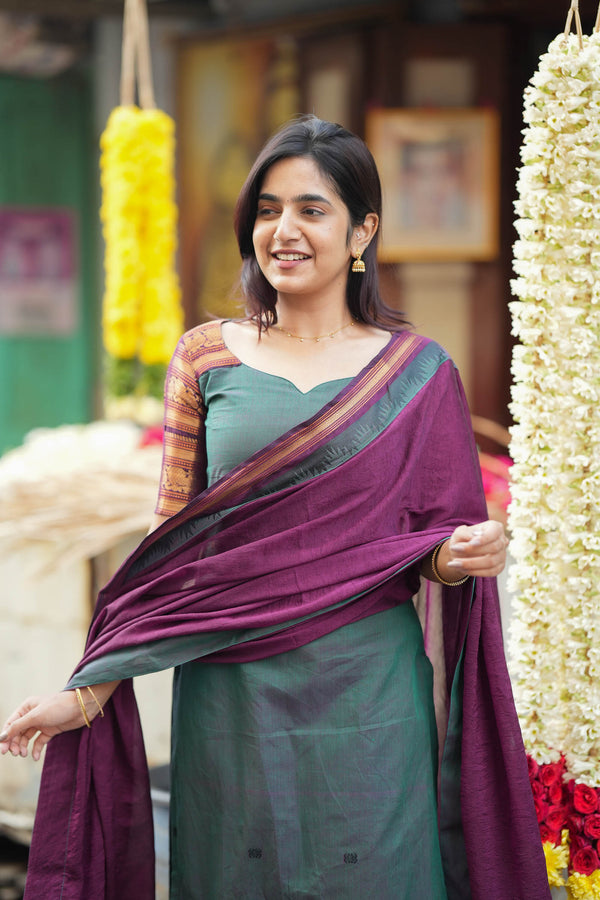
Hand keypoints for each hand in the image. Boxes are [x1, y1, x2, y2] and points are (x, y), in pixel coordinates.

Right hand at [0, 681, 118, 761]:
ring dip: (24, 747)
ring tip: (24, 754)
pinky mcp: (51, 730)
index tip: (3, 750)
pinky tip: (36, 757)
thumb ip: (19, 726)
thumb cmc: (59, 707)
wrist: (82, 707)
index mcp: (27, 707)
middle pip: (18, 732)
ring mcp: (42, 722)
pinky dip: (36, 749)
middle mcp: (33, 714)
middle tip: (16, 754)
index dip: (5, 736)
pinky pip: (39, 742)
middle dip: (15, 743)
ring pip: (27, 738)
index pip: (11, 723)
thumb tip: (2, 736)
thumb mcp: (36, 716)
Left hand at [441, 519, 507, 579]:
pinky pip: (491, 572)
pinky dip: (475, 572)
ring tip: (454, 563)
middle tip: (454, 551)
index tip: (472, 543)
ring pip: (491, 562)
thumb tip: (475, 537)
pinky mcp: (499, 567)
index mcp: (495, 527)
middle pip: (493, 548)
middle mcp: (502, 540)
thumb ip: (466, 533)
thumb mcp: (460, 532)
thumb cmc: (463, 538)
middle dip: (473, 551)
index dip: (484, 539)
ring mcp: (502, 555)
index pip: (494, 533)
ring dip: (471, 564)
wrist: (463, 552)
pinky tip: (462, 569)